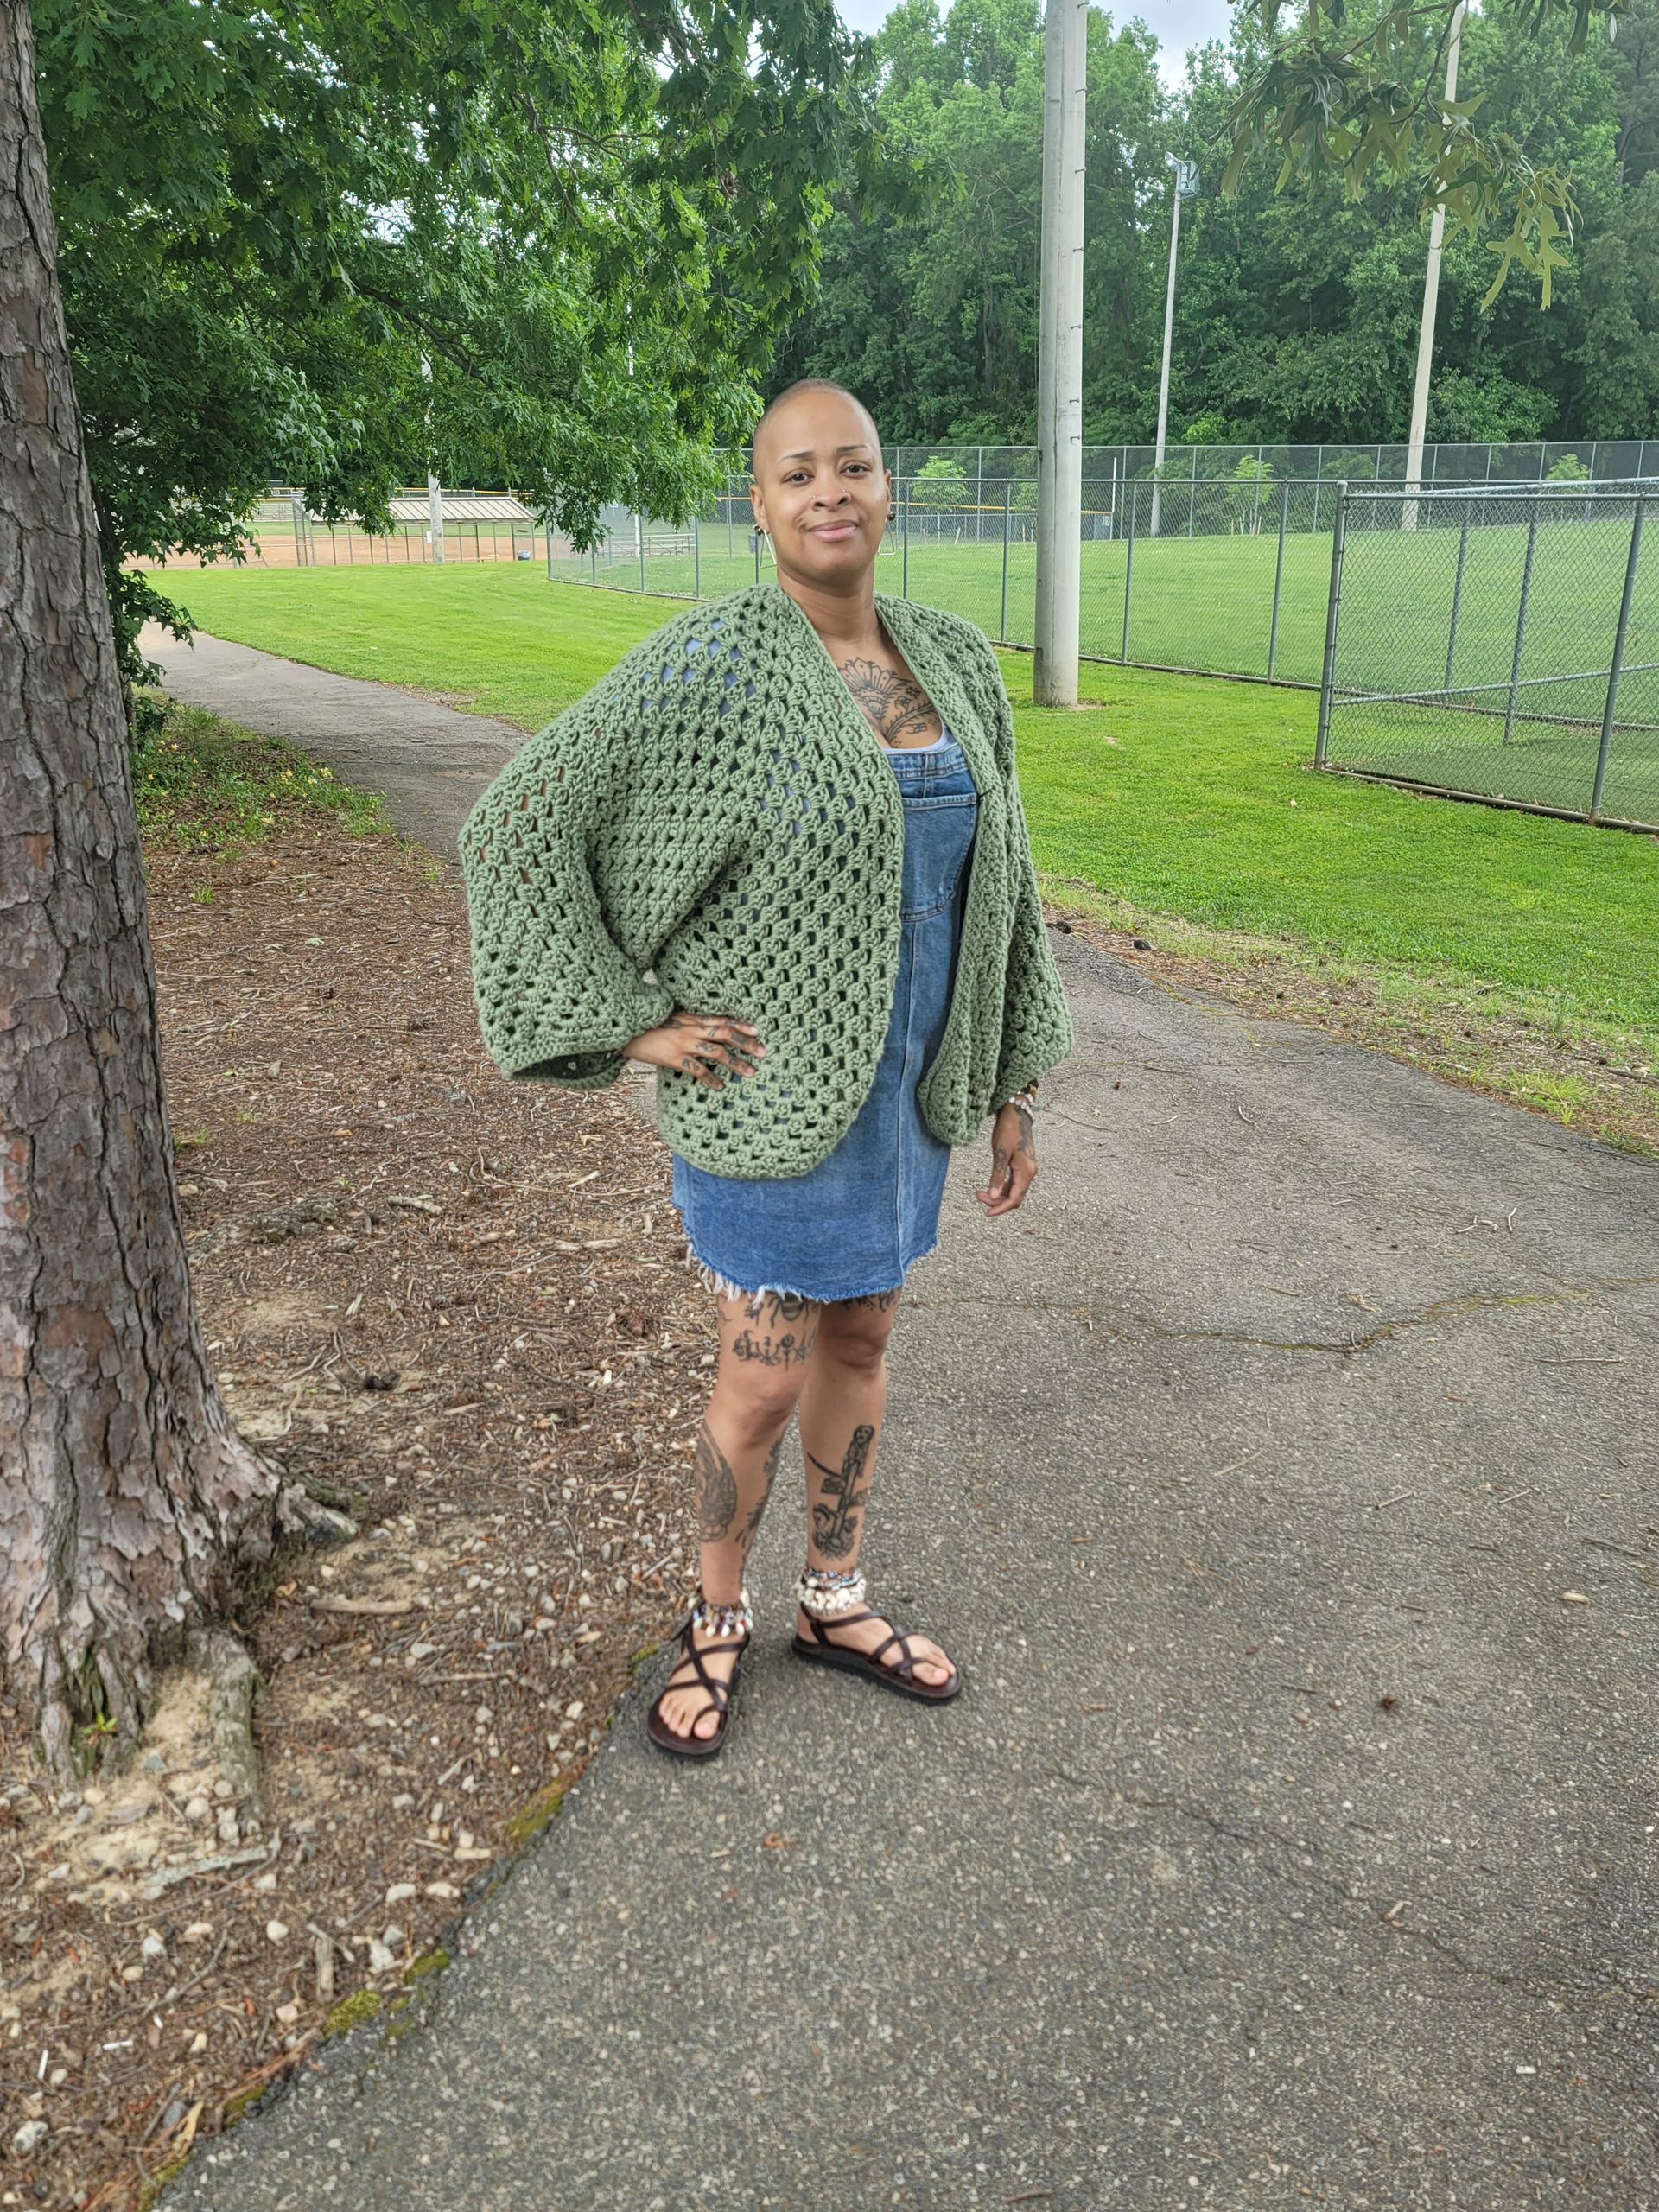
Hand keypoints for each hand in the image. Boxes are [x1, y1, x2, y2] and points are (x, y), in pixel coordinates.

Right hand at [623, 1009, 764, 1091]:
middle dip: (747, 1043)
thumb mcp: (672, 1018)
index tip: (757, 1030)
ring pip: (717, 1053)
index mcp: (692, 1018)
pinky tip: (721, 1086)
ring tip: (750, 1072)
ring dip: (736, 1063)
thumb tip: (707, 1028)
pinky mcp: (674, 1058)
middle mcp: (691, 1029)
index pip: (722, 1020)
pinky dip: (711, 1079)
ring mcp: (684, 1043)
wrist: (627, 1030)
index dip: (741, 1024)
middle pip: (726, 1034)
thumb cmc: (649, 1025)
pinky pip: (697, 1070)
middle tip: (763, 1052)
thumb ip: (690, 1022)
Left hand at [976, 1097, 1037, 1215]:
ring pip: (1014, 1191)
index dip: (1000, 1208)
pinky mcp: (1023, 1165)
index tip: (986, 1213)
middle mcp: (1030, 1172)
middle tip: (978, 1196)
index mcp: (1026, 1171)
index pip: (1014, 1198)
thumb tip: (993, 1195)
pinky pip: (1014, 1183)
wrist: (1016, 1113)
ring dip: (998, 1195)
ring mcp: (1028, 1169)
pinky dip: (1002, 1187)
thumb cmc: (1007, 1129)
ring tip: (980, 1192)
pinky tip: (990, 1186)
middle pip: (1015, 1197)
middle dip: (997, 1201)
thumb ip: (997, 1175)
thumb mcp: (999, 1153)